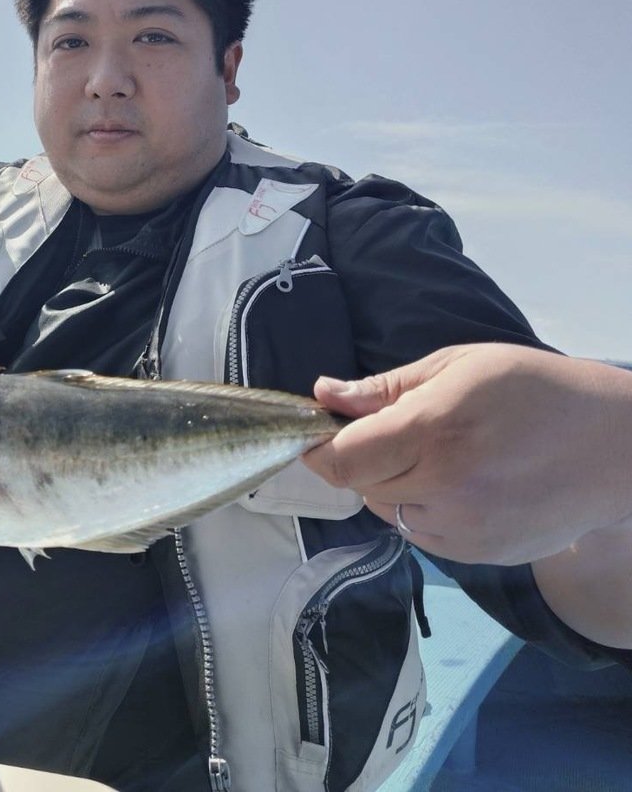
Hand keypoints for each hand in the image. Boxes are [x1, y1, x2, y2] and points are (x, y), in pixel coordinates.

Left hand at [302, 344, 631, 565]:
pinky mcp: (477, 555)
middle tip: (399, 432)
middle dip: (363, 458)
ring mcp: (462, 528)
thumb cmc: (535, 392)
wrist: (616, 451)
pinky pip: (418, 534)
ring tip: (441, 455)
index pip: (342, 456)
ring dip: (392, 484)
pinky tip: (462, 483)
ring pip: (385, 510)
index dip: (320, 446)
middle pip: (359, 483)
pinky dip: (423, 509)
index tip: (320, 432)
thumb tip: (323, 393)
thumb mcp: (459, 367)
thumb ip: (385, 388)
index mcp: (434, 431)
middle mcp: (444, 487)